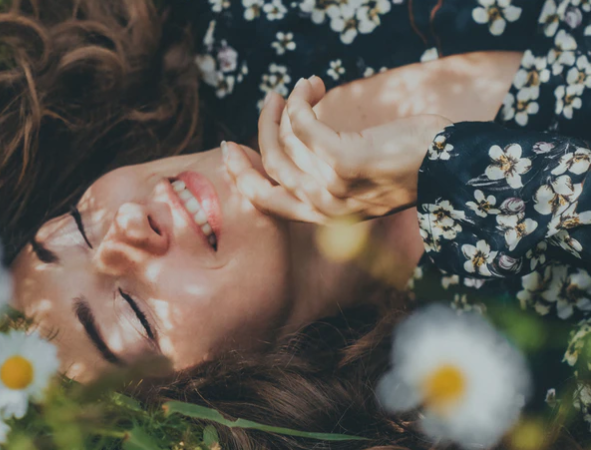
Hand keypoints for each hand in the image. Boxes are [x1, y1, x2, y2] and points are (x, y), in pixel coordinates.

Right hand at [224, 76, 451, 222]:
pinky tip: (313, 86)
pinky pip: (303, 125)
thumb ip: (326, 172)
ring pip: (285, 142)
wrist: (452, 165)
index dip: (242, 175)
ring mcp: (333, 187)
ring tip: (305, 87)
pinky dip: (301, 101)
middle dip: (261, 129)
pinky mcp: (344, 161)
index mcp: (324, 216)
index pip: (267, 200)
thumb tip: (292, 141)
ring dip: (287, 107)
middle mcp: (323, 208)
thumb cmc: (409, 165)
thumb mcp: (360, 178)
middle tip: (271, 100)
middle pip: (270, 165)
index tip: (230, 148)